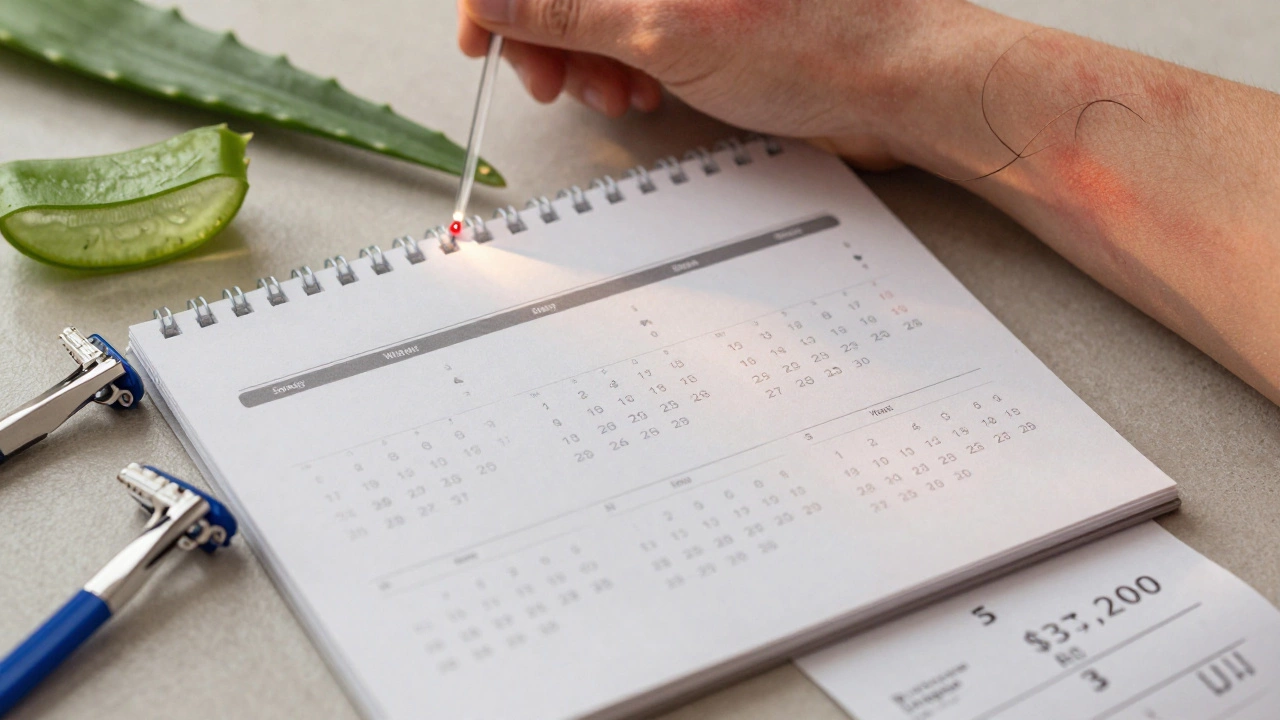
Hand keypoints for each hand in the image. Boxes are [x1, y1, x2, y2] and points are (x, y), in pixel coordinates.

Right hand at [456, 0, 983, 168]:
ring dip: (589, 62)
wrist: (900, 82)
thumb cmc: (816, 41)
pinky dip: (626, 69)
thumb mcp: (666, 29)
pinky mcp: (706, 16)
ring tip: (616, 97)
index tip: (483, 41)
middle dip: (549, 37)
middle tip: (556, 85)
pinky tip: (644, 95)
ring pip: (599, 15)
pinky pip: (637, 37)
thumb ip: (568, 8)